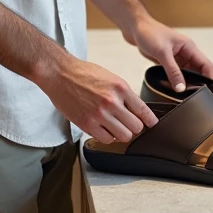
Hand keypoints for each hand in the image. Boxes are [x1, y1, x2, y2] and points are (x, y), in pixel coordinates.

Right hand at [40, 57, 157, 143]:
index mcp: (120, 87)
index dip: (150, 119)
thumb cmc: (82, 73)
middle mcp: (112, 102)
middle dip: (134, 126)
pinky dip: (107, 136)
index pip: (143, 110)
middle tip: (129, 124)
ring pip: (123, 136)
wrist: (60, 74)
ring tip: (116, 127)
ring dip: (121, 133)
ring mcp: (100, 114)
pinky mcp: (87, 124)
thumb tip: (135, 109)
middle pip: (136, 127)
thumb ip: (123, 93)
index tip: (152, 123)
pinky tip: (103, 128)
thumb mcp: (110, 78)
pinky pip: (106, 139)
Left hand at [124, 16, 212, 93]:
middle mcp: (185, 52)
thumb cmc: (149, 32)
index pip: (206, 64)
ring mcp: (176, 57)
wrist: (135, 27)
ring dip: (188, 82)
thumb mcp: (163, 53)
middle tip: (198, 96)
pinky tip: (174, 89)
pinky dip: (177, 81)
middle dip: (199, 82)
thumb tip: (181, 87)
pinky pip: (177, 74)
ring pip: (187, 73)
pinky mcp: (168, 61)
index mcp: (189, 47)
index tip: (212, 91)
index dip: (210, 77)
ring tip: (187, 95)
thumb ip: (173, 71)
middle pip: (198, 71)